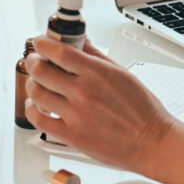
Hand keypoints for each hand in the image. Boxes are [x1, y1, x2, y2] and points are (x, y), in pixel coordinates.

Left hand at [23, 36, 174, 176]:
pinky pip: (40, 120)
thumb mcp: (122, 73)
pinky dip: (32, 110)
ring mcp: (76, 115)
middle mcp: (84, 93)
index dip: (44, 43)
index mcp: (97, 74)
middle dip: (34, 61)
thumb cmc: (143, 110)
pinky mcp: (72, 136)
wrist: (152, 142)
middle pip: (42, 70)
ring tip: (36, 82)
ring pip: (37, 93)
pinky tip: (36, 105)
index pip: (60, 52)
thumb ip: (97, 56)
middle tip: (36, 60)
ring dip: (32, 84)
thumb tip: (81, 41)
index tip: (40, 41)